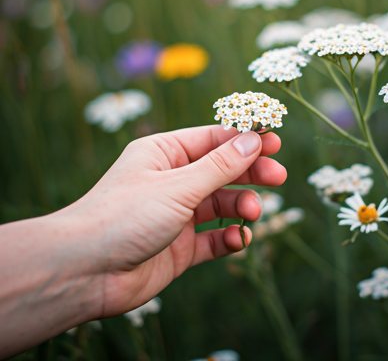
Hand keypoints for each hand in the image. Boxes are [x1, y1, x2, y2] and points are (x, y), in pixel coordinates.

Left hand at [66, 125, 285, 318]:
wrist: (85, 272)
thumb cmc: (125, 216)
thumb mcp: (178, 185)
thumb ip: (219, 165)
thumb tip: (253, 139)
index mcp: (164, 154)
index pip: (212, 140)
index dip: (244, 139)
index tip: (274, 142)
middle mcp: (171, 181)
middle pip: (221, 171)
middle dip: (249, 173)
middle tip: (278, 177)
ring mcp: (176, 214)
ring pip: (220, 205)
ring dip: (241, 206)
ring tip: (253, 212)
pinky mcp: (179, 247)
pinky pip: (212, 239)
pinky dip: (228, 239)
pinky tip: (238, 241)